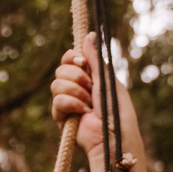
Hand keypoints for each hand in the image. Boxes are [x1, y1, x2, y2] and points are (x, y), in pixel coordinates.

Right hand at [50, 32, 146, 171]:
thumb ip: (95, 59)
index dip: (72, 57)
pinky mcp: (61, 118)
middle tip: (91, 88)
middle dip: (77, 76)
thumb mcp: (106, 79)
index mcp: (89, 77)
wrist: (113, 136)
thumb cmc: (116, 110)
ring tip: (89, 103)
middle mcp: (77, 88)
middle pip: (61, 69)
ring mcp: (68, 103)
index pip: (70, 58)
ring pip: (56, 84)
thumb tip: (89, 36)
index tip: (82, 62)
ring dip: (76, 91)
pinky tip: (83, 112)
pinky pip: (57, 101)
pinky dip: (72, 104)